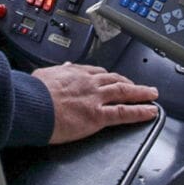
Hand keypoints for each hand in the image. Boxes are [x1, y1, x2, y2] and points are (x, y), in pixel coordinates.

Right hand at [32, 63, 158, 144]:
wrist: (31, 105)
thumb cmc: (32, 93)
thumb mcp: (43, 75)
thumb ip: (55, 73)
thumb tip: (61, 68)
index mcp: (74, 73)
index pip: (97, 72)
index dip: (108, 76)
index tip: (114, 77)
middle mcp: (88, 83)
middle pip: (115, 79)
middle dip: (129, 82)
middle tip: (139, 85)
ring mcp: (95, 98)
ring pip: (124, 92)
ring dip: (141, 93)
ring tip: (152, 94)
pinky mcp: (98, 116)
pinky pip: (124, 112)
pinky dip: (140, 111)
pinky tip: (150, 112)